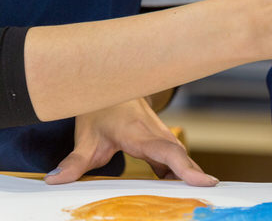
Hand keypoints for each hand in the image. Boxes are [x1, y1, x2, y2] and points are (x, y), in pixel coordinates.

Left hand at [44, 99, 216, 185]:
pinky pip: (172, 157)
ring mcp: (159, 136)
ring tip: (194, 194)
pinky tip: (175, 186)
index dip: (186, 169)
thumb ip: (75, 161)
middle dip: (194, 175)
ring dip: (187, 174)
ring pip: (179, 157)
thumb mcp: (85, 135)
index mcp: (140, 134)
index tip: (205, 181)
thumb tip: (56, 180)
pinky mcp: (157, 141)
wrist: (111, 84)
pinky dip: (178, 171)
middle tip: (208, 194)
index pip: (168, 152)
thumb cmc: (101, 108)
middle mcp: (155, 134)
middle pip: (180, 157)